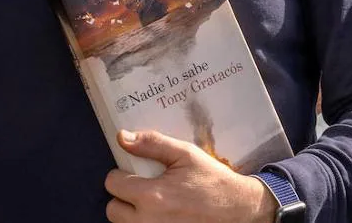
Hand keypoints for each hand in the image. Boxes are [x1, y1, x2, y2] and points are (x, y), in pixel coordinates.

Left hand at [104, 130, 278, 222]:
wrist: (239, 210)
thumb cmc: (212, 181)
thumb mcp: (185, 154)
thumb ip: (152, 144)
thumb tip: (122, 137)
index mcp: (152, 195)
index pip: (112, 184)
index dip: (121, 174)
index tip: (133, 173)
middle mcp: (149, 221)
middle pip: (112, 209)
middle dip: (122, 197)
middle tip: (141, 189)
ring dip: (132, 214)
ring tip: (153, 203)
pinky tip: (161, 215)